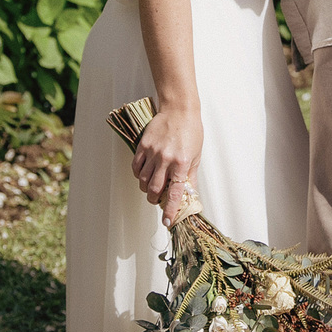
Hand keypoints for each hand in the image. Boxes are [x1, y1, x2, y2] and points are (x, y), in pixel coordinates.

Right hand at [131, 104, 201, 223]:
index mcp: (181, 164)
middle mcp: (166, 160)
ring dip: (146, 188)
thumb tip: (190, 196)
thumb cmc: (191, 132)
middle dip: (154, 200)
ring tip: (151, 186)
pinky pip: (136, 167)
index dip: (170, 210)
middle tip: (157, 200)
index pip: (174, 193)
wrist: (179, 110)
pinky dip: (138, 175)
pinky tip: (144, 175)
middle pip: (154, 189)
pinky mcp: (143, 145)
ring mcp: (153, 152)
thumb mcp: (195, 156)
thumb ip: (190, 177)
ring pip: (143, 180)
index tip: (167, 222)